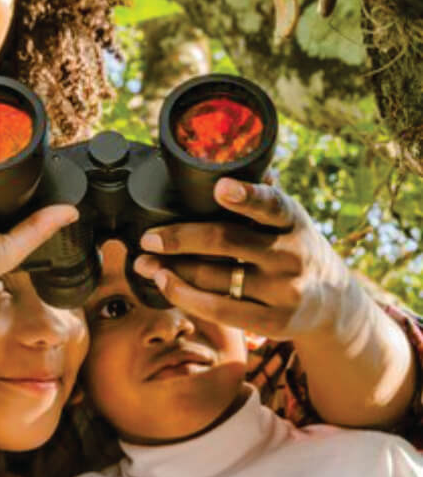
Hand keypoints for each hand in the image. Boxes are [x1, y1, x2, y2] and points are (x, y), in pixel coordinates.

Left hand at [133, 176, 354, 339]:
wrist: (333, 303)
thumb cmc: (295, 248)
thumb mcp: (289, 219)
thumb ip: (262, 193)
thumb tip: (228, 155)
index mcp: (293, 220)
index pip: (271, 204)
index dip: (246, 195)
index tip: (219, 187)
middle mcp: (291, 254)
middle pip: (226, 242)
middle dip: (180, 238)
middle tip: (148, 238)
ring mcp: (283, 290)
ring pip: (216, 278)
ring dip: (172, 270)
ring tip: (144, 263)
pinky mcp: (273, 322)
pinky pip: (220, 310)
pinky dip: (186, 296)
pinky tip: (165, 284)